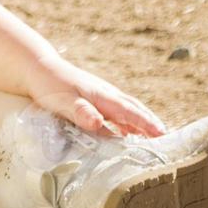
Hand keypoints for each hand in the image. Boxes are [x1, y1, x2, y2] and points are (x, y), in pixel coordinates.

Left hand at [23, 56, 167, 138]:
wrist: (37, 68)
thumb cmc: (48, 85)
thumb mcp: (62, 100)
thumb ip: (80, 112)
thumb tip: (99, 123)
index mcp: (102, 96)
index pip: (130, 112)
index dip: (146, 124)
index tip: (163, 135)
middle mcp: (107, 95)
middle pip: (135, 109)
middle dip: (152, 123)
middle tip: (169, 139)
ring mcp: (102, 96)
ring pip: (128, 110)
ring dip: (142, 122)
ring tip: (156, 137)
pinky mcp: (94, 100)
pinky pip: (117, 112)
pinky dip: (128, 121)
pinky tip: (128, 132)